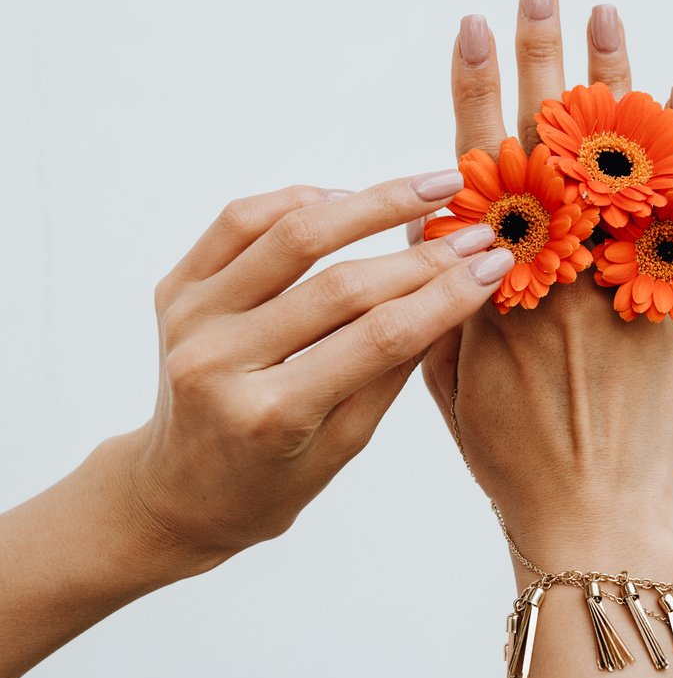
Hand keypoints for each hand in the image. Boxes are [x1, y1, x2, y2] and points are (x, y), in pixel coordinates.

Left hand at [119, 173, 513, 577]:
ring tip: (427, 187)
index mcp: (268, 416)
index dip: (444, 295)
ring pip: (289, 235)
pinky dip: (299, 200)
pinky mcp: (174, 289)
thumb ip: (391, 367)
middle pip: (339, 285)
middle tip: (476, 228)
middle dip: (421, 253)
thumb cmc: (271, 481)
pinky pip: (239, 221)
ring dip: (367, 204)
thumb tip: (454, 287)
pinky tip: (348, 199)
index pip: (377, 339)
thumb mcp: (344, 445)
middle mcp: (218, 361)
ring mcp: (189, 319)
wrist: (176, 490)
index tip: (494, 263)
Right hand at [419, 0, 672, 579]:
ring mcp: (617, 274)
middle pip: (549, 138)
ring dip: (613, 80)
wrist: (594, 514)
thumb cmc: (509, 454)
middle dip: (543, 54)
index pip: (479, 159)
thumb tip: (432, 228)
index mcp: (492, 275)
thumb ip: (437, 296)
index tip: (473, 24)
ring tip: (608, 12)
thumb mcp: (448, 379)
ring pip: (618, 159)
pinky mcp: (669, 297)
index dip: (475, 87)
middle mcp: (556, 262)